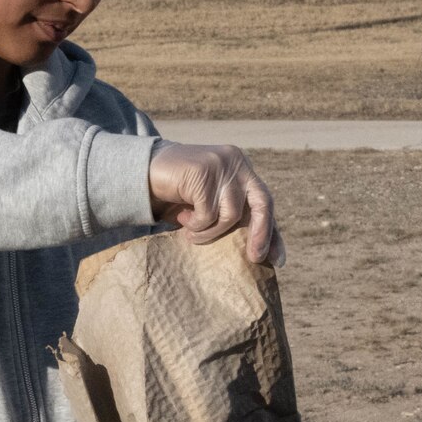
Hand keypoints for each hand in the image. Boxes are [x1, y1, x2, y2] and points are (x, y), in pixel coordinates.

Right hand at [147, 142, 285, 266]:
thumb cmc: (179, 194)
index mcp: (241, 169)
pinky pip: (208, 214)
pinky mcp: (202, 171)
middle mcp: (236, 162)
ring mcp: (220, 164)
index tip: (277, 259)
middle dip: (262, 233)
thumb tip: (260, 251)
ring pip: (230, 215)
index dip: (271, 231)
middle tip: (255, 258)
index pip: (264, 201)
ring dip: (210, 232)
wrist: (144, 171)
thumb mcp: (211, 205)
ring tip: (191, 231)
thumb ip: (231, 215)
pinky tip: (182, 218)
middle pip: (262, 202)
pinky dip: (195, 225)